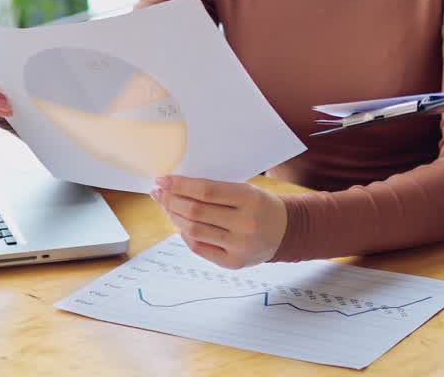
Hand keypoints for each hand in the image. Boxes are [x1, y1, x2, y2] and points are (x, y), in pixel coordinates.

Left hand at [152, 176, 287, 268]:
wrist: (285, 231)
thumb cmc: (260, 205)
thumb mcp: (247, 189)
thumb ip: (217, 190)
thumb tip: (178, 187)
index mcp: (250, 198)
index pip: (207, 190)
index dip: (181, 185)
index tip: (163, 180)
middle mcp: (244, 223)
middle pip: (196, 212)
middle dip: (172, 200)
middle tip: (159, 192)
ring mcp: (238, 245)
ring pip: (194, 231)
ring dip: (175, 216)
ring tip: (166, 206)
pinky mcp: (232, 262)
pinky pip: (199, 247)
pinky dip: (185, 234)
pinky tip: (180, 224)